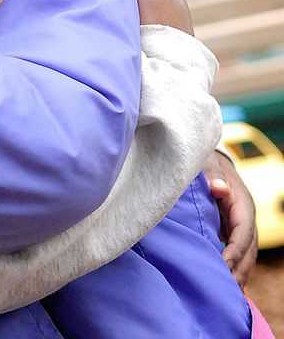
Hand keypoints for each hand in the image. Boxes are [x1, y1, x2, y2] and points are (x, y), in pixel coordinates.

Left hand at [203, 150, 257, 288]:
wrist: (209, 159)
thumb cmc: (206, 162)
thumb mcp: (208, 164)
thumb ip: (212, 175)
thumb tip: (218, 189)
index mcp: (241, 203)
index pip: (242, 232)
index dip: (234, 250)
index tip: (224, 266)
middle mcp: (245, 217)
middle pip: (248, 249)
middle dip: (239, 270)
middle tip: (227, 291)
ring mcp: (240, 225)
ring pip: (245, 254)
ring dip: (239, 274)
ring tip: (230, 296)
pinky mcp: (231, 229)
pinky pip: (237, 252)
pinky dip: (234, 268)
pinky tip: (227, 285)